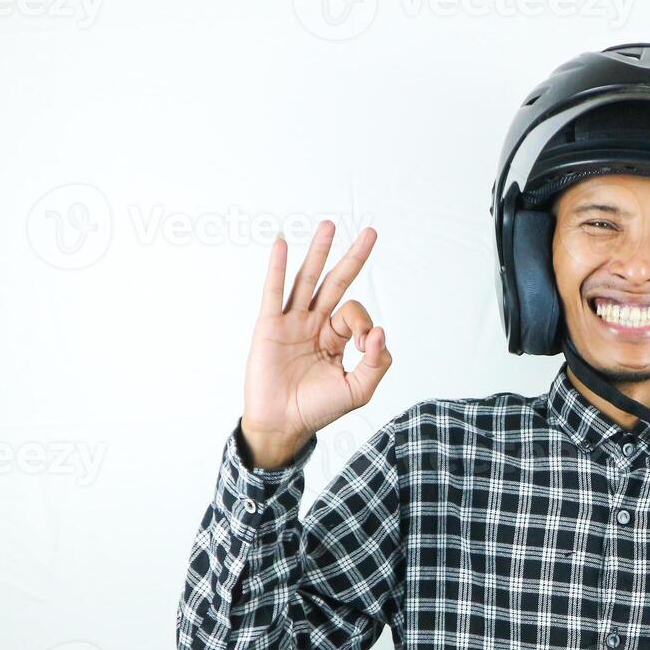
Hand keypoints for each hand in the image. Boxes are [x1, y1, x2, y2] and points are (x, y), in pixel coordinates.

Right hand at [240, 220, 392, 467]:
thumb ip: (376, 363)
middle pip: (336, 283)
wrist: (283, 424)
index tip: (365, 343)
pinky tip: (282, 243)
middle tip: (371, 232)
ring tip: (330, 225)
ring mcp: (291, 322)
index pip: (355, 314)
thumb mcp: (358, 390)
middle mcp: (314, 324)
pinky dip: (277, 267)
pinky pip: (274, 291)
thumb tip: (380, 332)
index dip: (364, 324)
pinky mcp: (270, 326)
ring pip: (307, 279)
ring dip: (319, 252)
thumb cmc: (318, 409)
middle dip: (353, 257)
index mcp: (335, 338)